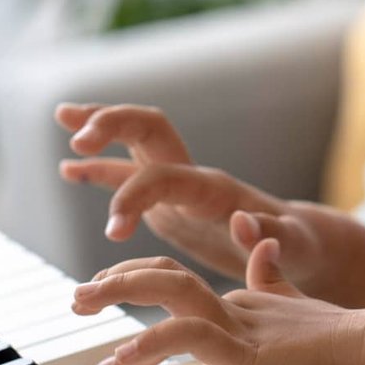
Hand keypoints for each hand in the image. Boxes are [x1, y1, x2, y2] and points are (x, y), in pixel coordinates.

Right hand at [55, 102, 326, 286]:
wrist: (301, 241)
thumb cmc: (300, 246)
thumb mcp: (294, 246)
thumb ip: (271, 235)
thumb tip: (243, 221)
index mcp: (217, 190)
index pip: (166, 175)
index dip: (137, 195)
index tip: (115, 229)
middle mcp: (195, 176)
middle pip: (151, 129)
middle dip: (114, 126)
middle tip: (78, 139)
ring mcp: (181, 184)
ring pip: (136, 142)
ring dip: (101, 128)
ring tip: (63, 117)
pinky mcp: (172, 199)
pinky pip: (130, 175)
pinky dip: (101, 169)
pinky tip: (70, 168)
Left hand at [71, 240, 364, 364]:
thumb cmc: (351, 346)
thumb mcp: (299, 313)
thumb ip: (273, 280)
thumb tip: (259, 238)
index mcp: (246, 303)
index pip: (179, 278)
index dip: (140, 276)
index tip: (107, 284)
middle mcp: (238, 307)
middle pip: (166, 274)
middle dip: (117, 280)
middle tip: (79, 294)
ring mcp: (243, 326)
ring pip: (171, 290)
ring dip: (121, 293)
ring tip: (83, 304)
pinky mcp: (249, 351)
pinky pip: (190, 338)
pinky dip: (151, 345)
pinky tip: (121, 361)